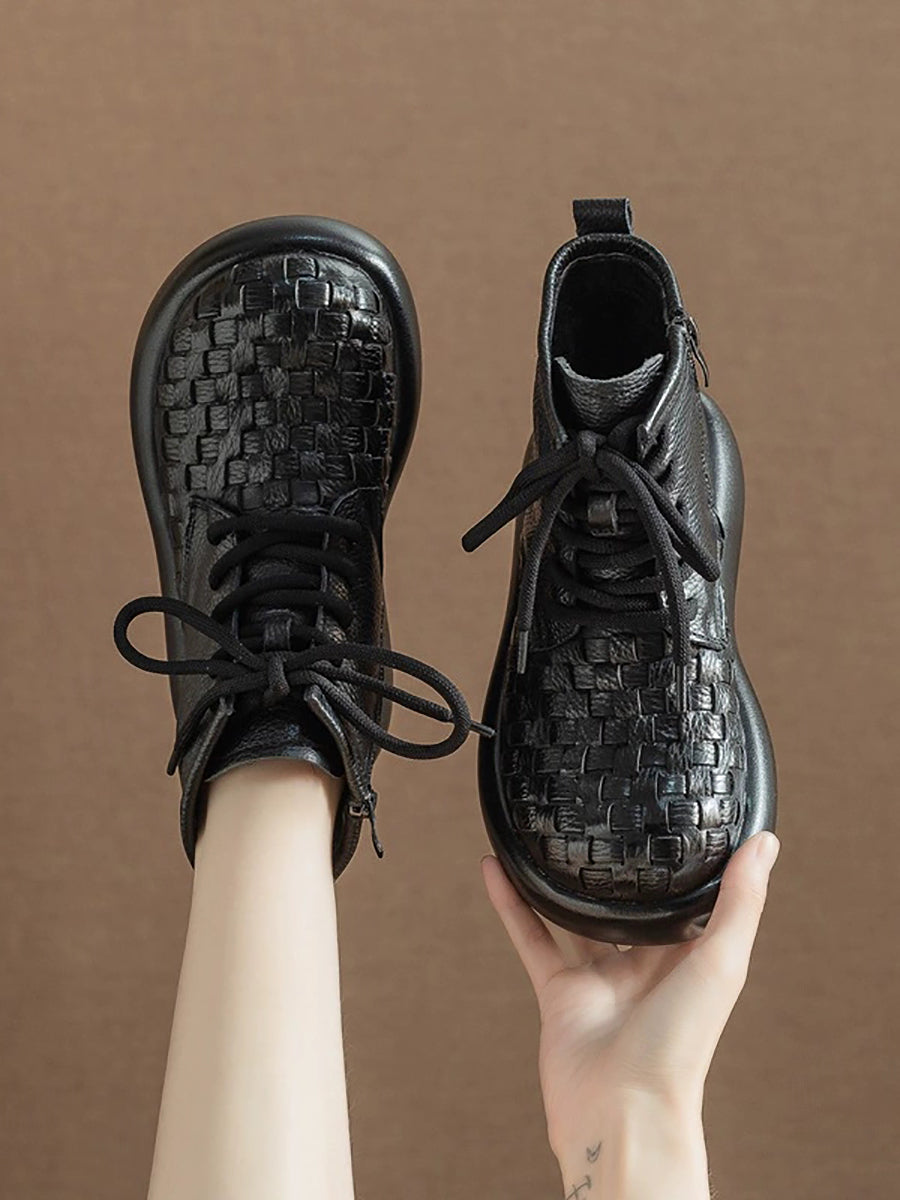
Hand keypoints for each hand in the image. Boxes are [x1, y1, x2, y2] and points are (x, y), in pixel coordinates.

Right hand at [482, 831, 779, 1162]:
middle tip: (609, 815)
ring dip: (560, 879)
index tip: (679, 815)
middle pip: (632, 906)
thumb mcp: (722, 962)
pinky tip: (495, 867)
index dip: (686, 861)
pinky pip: (532, 936)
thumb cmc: (681, 1047)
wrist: (621, 1109)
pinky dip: (511, 903)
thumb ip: (741, 902)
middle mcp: (646, 967)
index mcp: (690, 961)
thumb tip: (765, 841)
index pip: (690, 900)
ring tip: (550, 833)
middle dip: (621, 869)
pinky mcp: (559, 991)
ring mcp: (600, 979)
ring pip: (576, 916)